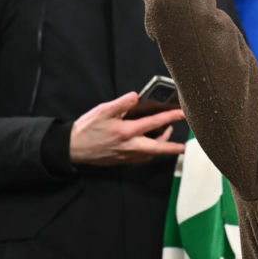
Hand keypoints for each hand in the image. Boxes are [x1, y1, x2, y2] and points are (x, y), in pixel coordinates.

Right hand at [69, 91, 185, 165]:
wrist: (73, 148)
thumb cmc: (87, 129)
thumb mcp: (103, 110)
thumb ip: (121, 103)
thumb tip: (136, 97)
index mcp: (126, 132)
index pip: (154, 123)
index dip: (170, 117)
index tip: (182, 114)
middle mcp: (130, 146)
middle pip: (158, 148)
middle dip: (174, 146)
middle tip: (184, 144)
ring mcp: (126, 156)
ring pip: (151, 154)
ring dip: (162, 147)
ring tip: (166, 135)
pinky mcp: (122, 161)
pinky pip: (142, 158)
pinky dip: (150, 152)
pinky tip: (150, 146)